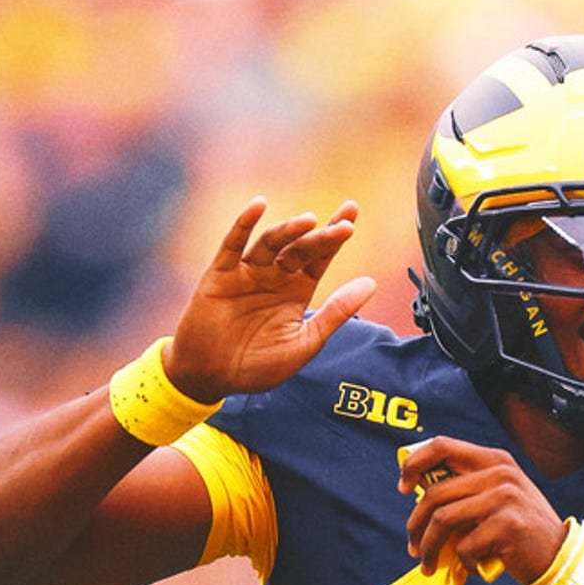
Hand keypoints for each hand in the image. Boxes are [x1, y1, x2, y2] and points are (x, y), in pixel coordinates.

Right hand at [163, 197, 376, 402]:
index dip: (335, 237)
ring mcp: (246, 273)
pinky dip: (244, 224)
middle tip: (344, 225)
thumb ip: (336, 312)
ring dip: (289, 230)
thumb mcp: (305, 341)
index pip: (320, 257)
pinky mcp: (220, 275)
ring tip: (309, 221)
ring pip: (270, 244)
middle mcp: (274, 276)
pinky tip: (258, 205)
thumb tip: (371, 283)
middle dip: (322, 235)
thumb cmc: (258, 365)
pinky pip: (232, 245)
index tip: (352, 217)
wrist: (212, 378)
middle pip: (301, 248)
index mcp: (297, 290)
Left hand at [399, 437, 566, 584]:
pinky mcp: (508, 525)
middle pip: (435, 493)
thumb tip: (418, 494)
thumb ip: (467, 489)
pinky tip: (472, 567)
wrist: (558, 558)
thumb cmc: (521, 531)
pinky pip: (464, 546)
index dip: (414, 463)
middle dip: (415, 524)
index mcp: (495, 460)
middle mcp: (500, 473)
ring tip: (428, 565)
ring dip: (429, 547)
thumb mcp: (498, 498)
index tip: (403, 487)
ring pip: (443, 520)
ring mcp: (506, 497)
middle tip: (412, 546)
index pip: (442, 446)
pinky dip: (462, 562)